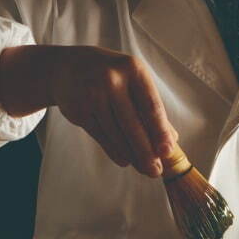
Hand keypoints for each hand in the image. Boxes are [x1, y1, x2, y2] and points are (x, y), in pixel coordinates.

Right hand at [0, 45, 174, 176]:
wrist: (67, 67)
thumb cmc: (109, 75)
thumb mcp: (132, 80)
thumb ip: (150, 107)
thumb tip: (171, 139)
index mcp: (132, 69)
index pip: (150, 105)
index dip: (160, 131)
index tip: (167, 151)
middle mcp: (111, 80)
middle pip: (132, 123)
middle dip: (146, 151)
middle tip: (156, 170)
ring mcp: (92, 94)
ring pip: (116, 133)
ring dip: (131, 154)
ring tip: (144, 168)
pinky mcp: (78, 110)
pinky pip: (101, 136)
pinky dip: (114, 151)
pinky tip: (125, 160)